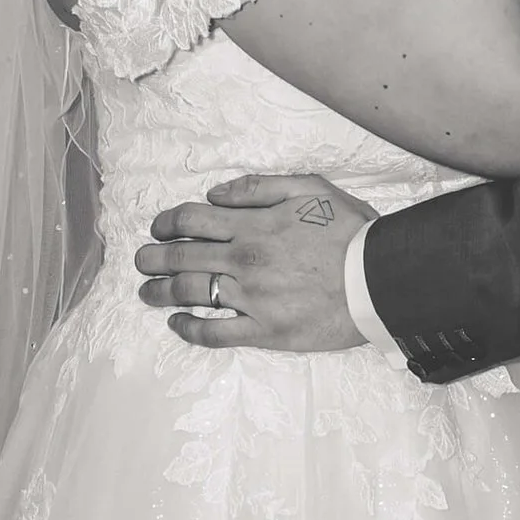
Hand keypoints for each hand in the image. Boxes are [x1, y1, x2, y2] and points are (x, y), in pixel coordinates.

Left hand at [136, 176, 375, 354]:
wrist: (379, 280)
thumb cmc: (351, 233)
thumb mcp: (310, 188)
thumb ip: (259, 187)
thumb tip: (216, 193)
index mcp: (252, 225)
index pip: (191, 220)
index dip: (167, 222)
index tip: (158, 228)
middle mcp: (243, 260)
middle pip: (181, 257)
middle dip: (153, 257)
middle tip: (140, 261)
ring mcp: (250, 298)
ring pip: (189, 293)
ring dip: (160, 292)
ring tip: (145, 293)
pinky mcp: (263, 330)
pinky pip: (215, 333)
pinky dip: (189, 329)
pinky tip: (176, 324)